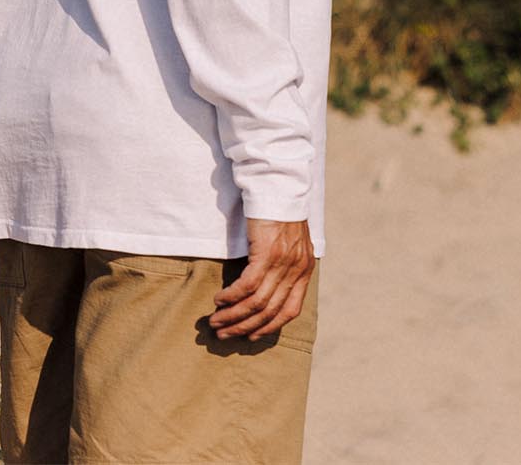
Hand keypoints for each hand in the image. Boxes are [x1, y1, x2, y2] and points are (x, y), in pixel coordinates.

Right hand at [208, 216, 314, 341]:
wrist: (279, 185)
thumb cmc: (280, 210)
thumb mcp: (292, 241)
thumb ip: (287, 264)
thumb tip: (270, 285)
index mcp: (305, 270)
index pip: (290, 311)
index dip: (269, 327)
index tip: (250, 336)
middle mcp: (296, 270)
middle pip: (270, 311)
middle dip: (244, 327)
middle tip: (224, 334)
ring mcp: (283, 263)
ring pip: (257, 302)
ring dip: (234, 316)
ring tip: (216, 322)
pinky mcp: (267, 253)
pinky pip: (247, 285)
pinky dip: (232, 297)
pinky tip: (219, 300)